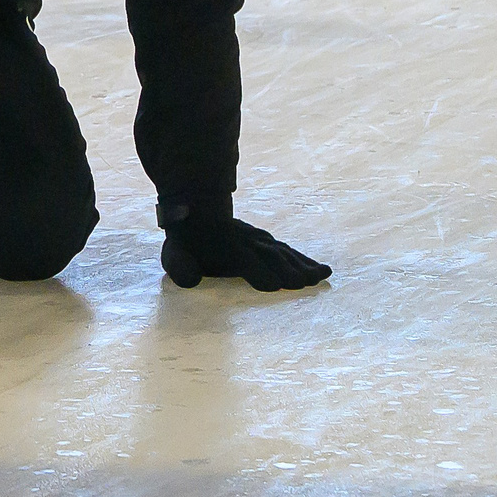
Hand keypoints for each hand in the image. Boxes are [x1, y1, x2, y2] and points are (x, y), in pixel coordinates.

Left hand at [161, 211, 331, 292]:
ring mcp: (259, 240)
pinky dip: (306, 261)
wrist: (197, 212)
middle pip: (271, 256)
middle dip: (288, 270)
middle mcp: (247, 241)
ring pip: (284, 253)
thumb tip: (189, 280)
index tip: (272, 285)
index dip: (256, 271)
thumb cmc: (187, 243)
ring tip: (322, 276)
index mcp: (225, 247)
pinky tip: (322, 271)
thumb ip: (180, 266)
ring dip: (303, 265)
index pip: (244, 260)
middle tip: (306, 283)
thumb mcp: (174, 254)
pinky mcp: (268, 243)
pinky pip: (289, 252)